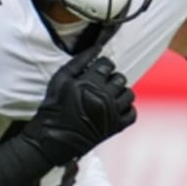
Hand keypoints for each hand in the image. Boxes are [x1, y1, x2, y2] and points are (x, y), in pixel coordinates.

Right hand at [24, 48, 136, 163]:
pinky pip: (133, 113)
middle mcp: (103, 97)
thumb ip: (78, 61)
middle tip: (101, 85)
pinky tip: (115, 108)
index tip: (98, 71)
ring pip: (129, 94)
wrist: (53, 137)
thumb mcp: (60, 79)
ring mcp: (112, 113)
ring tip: (109, 96)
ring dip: (121, 92)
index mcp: (89, 83)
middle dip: (112, 78)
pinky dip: (127, 109)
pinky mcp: (116, 127)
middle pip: (120, 78)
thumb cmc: (54, 106)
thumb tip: (97, 48)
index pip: (108, 64)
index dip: (103, 65)